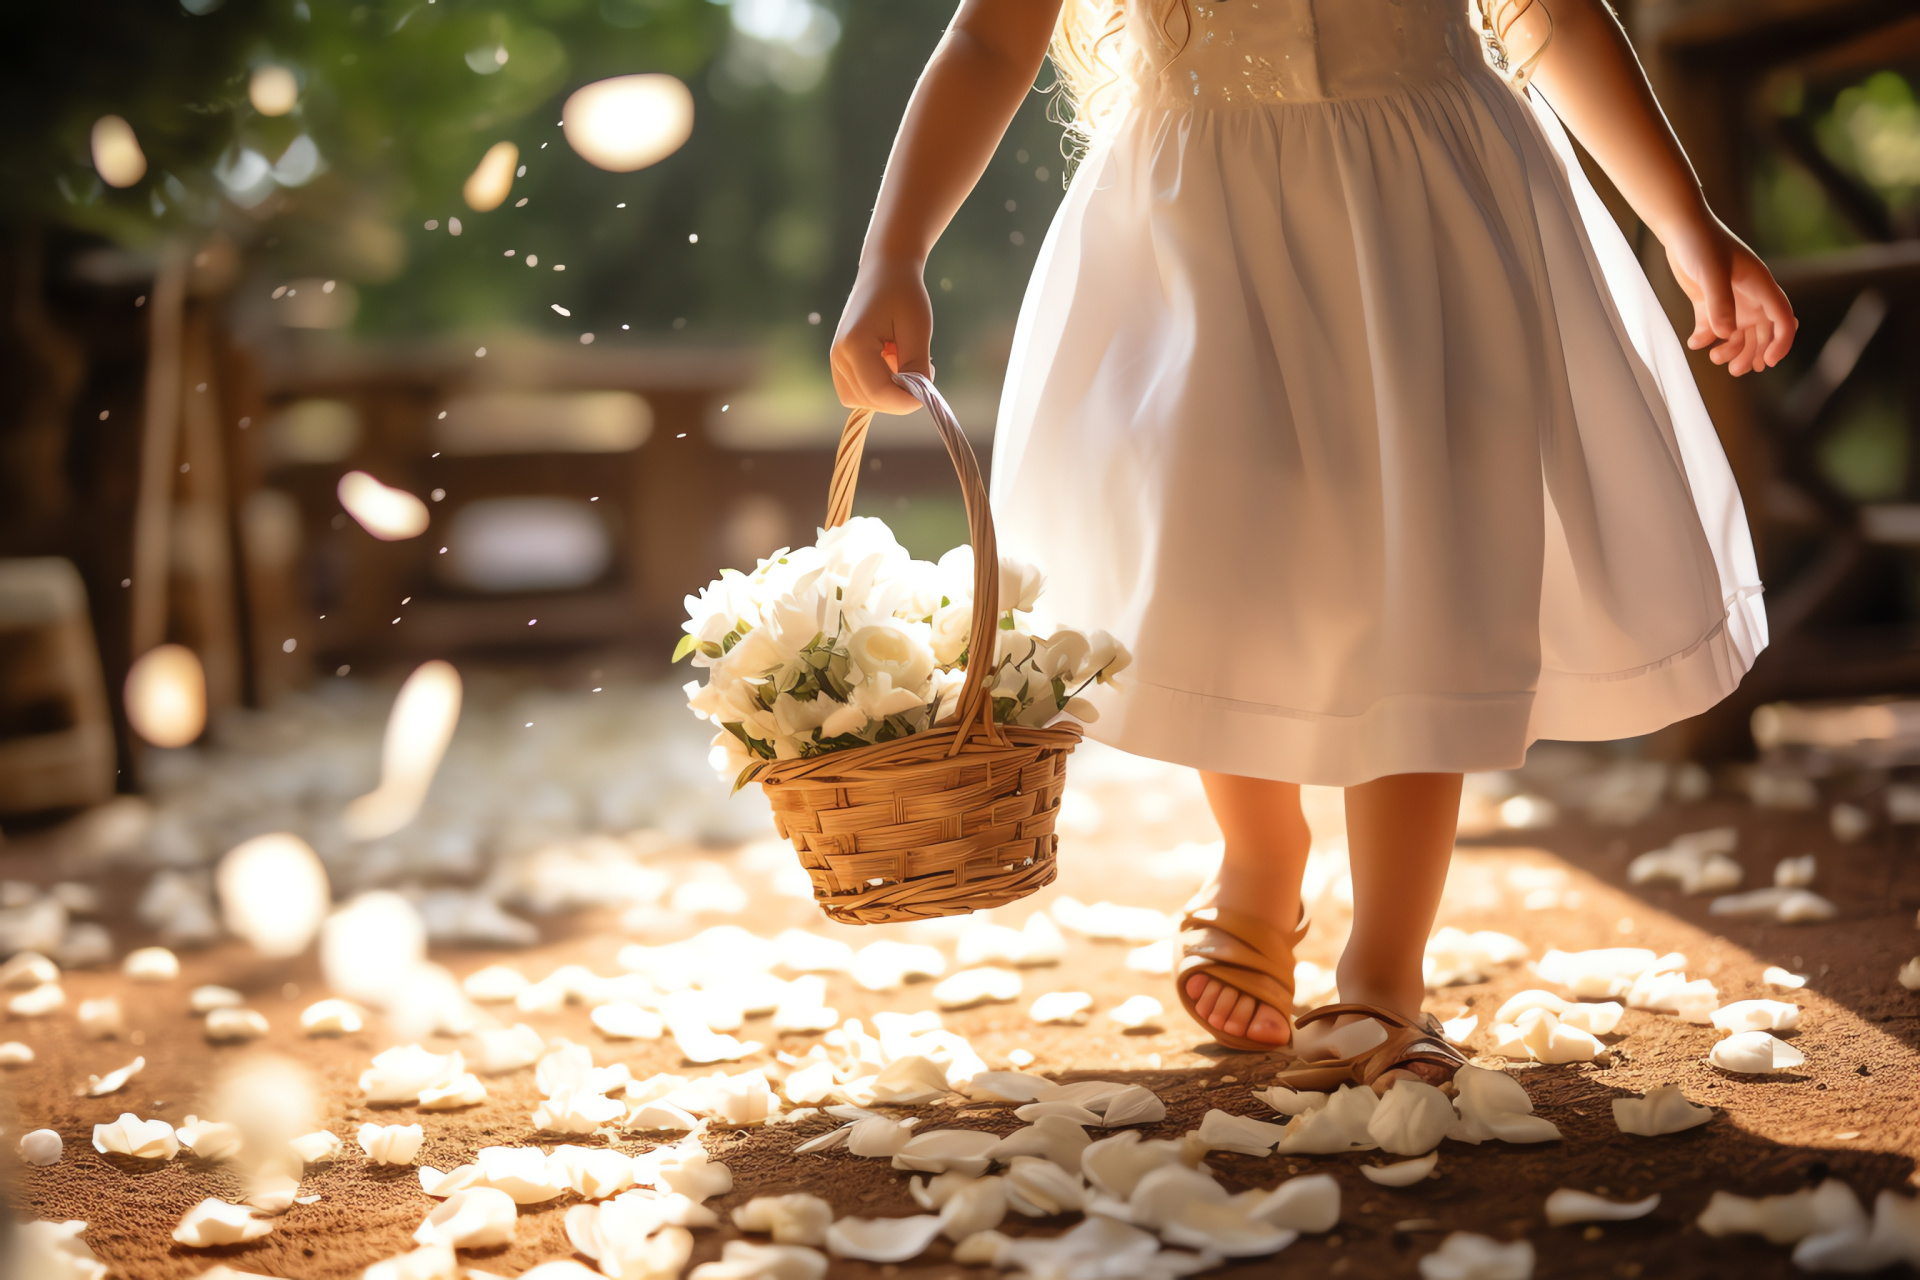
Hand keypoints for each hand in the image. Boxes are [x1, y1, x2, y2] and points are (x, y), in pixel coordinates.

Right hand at [831, 256, 933, 414]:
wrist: (884, 271)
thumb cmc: (903, 294)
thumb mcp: (917, 330)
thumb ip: (916, 367)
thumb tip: (917, 398)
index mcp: (854, 345)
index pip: (880, 393)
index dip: (907, 401)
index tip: (928, 390)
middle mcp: (838, 356)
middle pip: (871, 401)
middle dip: (900, 397)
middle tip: (920, 370)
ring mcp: (836, 360)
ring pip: (863, 401)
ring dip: (888, 393)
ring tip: (902, 363)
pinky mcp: (839, 363)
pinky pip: (858, 392)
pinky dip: (877, 388)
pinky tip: (890, 365)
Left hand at [1663, 216, 1796, 375]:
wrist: (1681, 227)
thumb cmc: (1701, 244)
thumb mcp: (1711, 274)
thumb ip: (1719, 303)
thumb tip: (1727, 334)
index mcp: (1761, 286)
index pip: (1783, 319)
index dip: (1781, 342)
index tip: (1768, 362)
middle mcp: (1750, 295)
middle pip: (1762, 333)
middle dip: (1753, 353)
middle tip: (1736, 370)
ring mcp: (1730, 299)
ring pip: (1739, 334)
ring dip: (1732, 350)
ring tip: (1715, 358)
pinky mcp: (1709, 301)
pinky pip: (1712, 327)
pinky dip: (1706, 338)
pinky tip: (1695, 342)